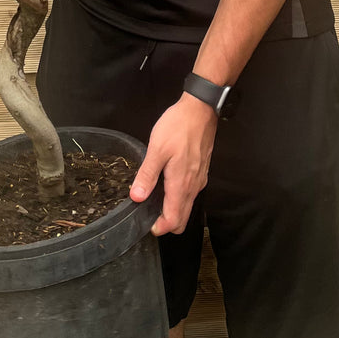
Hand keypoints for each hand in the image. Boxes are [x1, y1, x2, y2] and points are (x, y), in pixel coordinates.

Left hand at [130, 93, 216, 236]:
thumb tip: (137, 197)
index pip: (174, 220)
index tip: (146, 223)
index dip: (160, 228)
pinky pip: (191, 193)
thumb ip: (147, 175)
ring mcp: (200, 179)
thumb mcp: (157, 149)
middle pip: (183, 219)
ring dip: (173, 210)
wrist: (200, 109)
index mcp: (181, 185)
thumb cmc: (178, 127)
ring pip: (188, 206)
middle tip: (149, 213)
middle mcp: (193, 187)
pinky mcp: (202, 171)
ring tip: (155, 198)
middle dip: (167, 223)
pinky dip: (180, 198)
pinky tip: (168, 184)